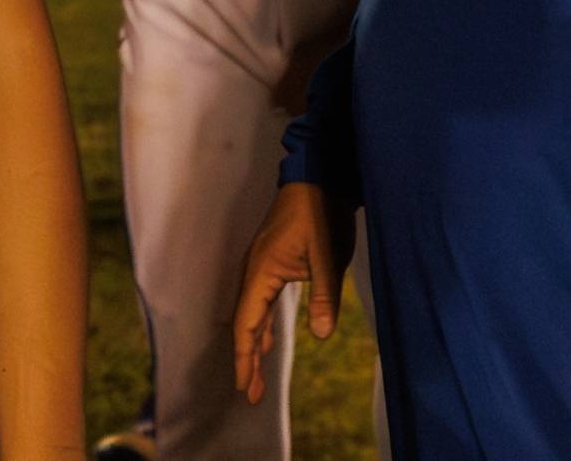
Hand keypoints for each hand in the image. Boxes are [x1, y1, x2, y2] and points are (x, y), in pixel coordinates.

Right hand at [232, 183, 345, 404]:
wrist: (317, 177)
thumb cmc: (320, 213)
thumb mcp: (326, 255)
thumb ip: (324, 295)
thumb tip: (321, 336)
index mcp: (262, 271)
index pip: (247, 323)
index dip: (245, 356)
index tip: (243, 386)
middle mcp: (254, 272)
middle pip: (245, 324)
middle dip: (247, 360)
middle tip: (250, 395)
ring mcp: (261, 267)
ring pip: (252, 315)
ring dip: (255, 345)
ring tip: (255, 378)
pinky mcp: (273, 264)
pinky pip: (262, 303)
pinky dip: (263, 326)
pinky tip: (268, 341)